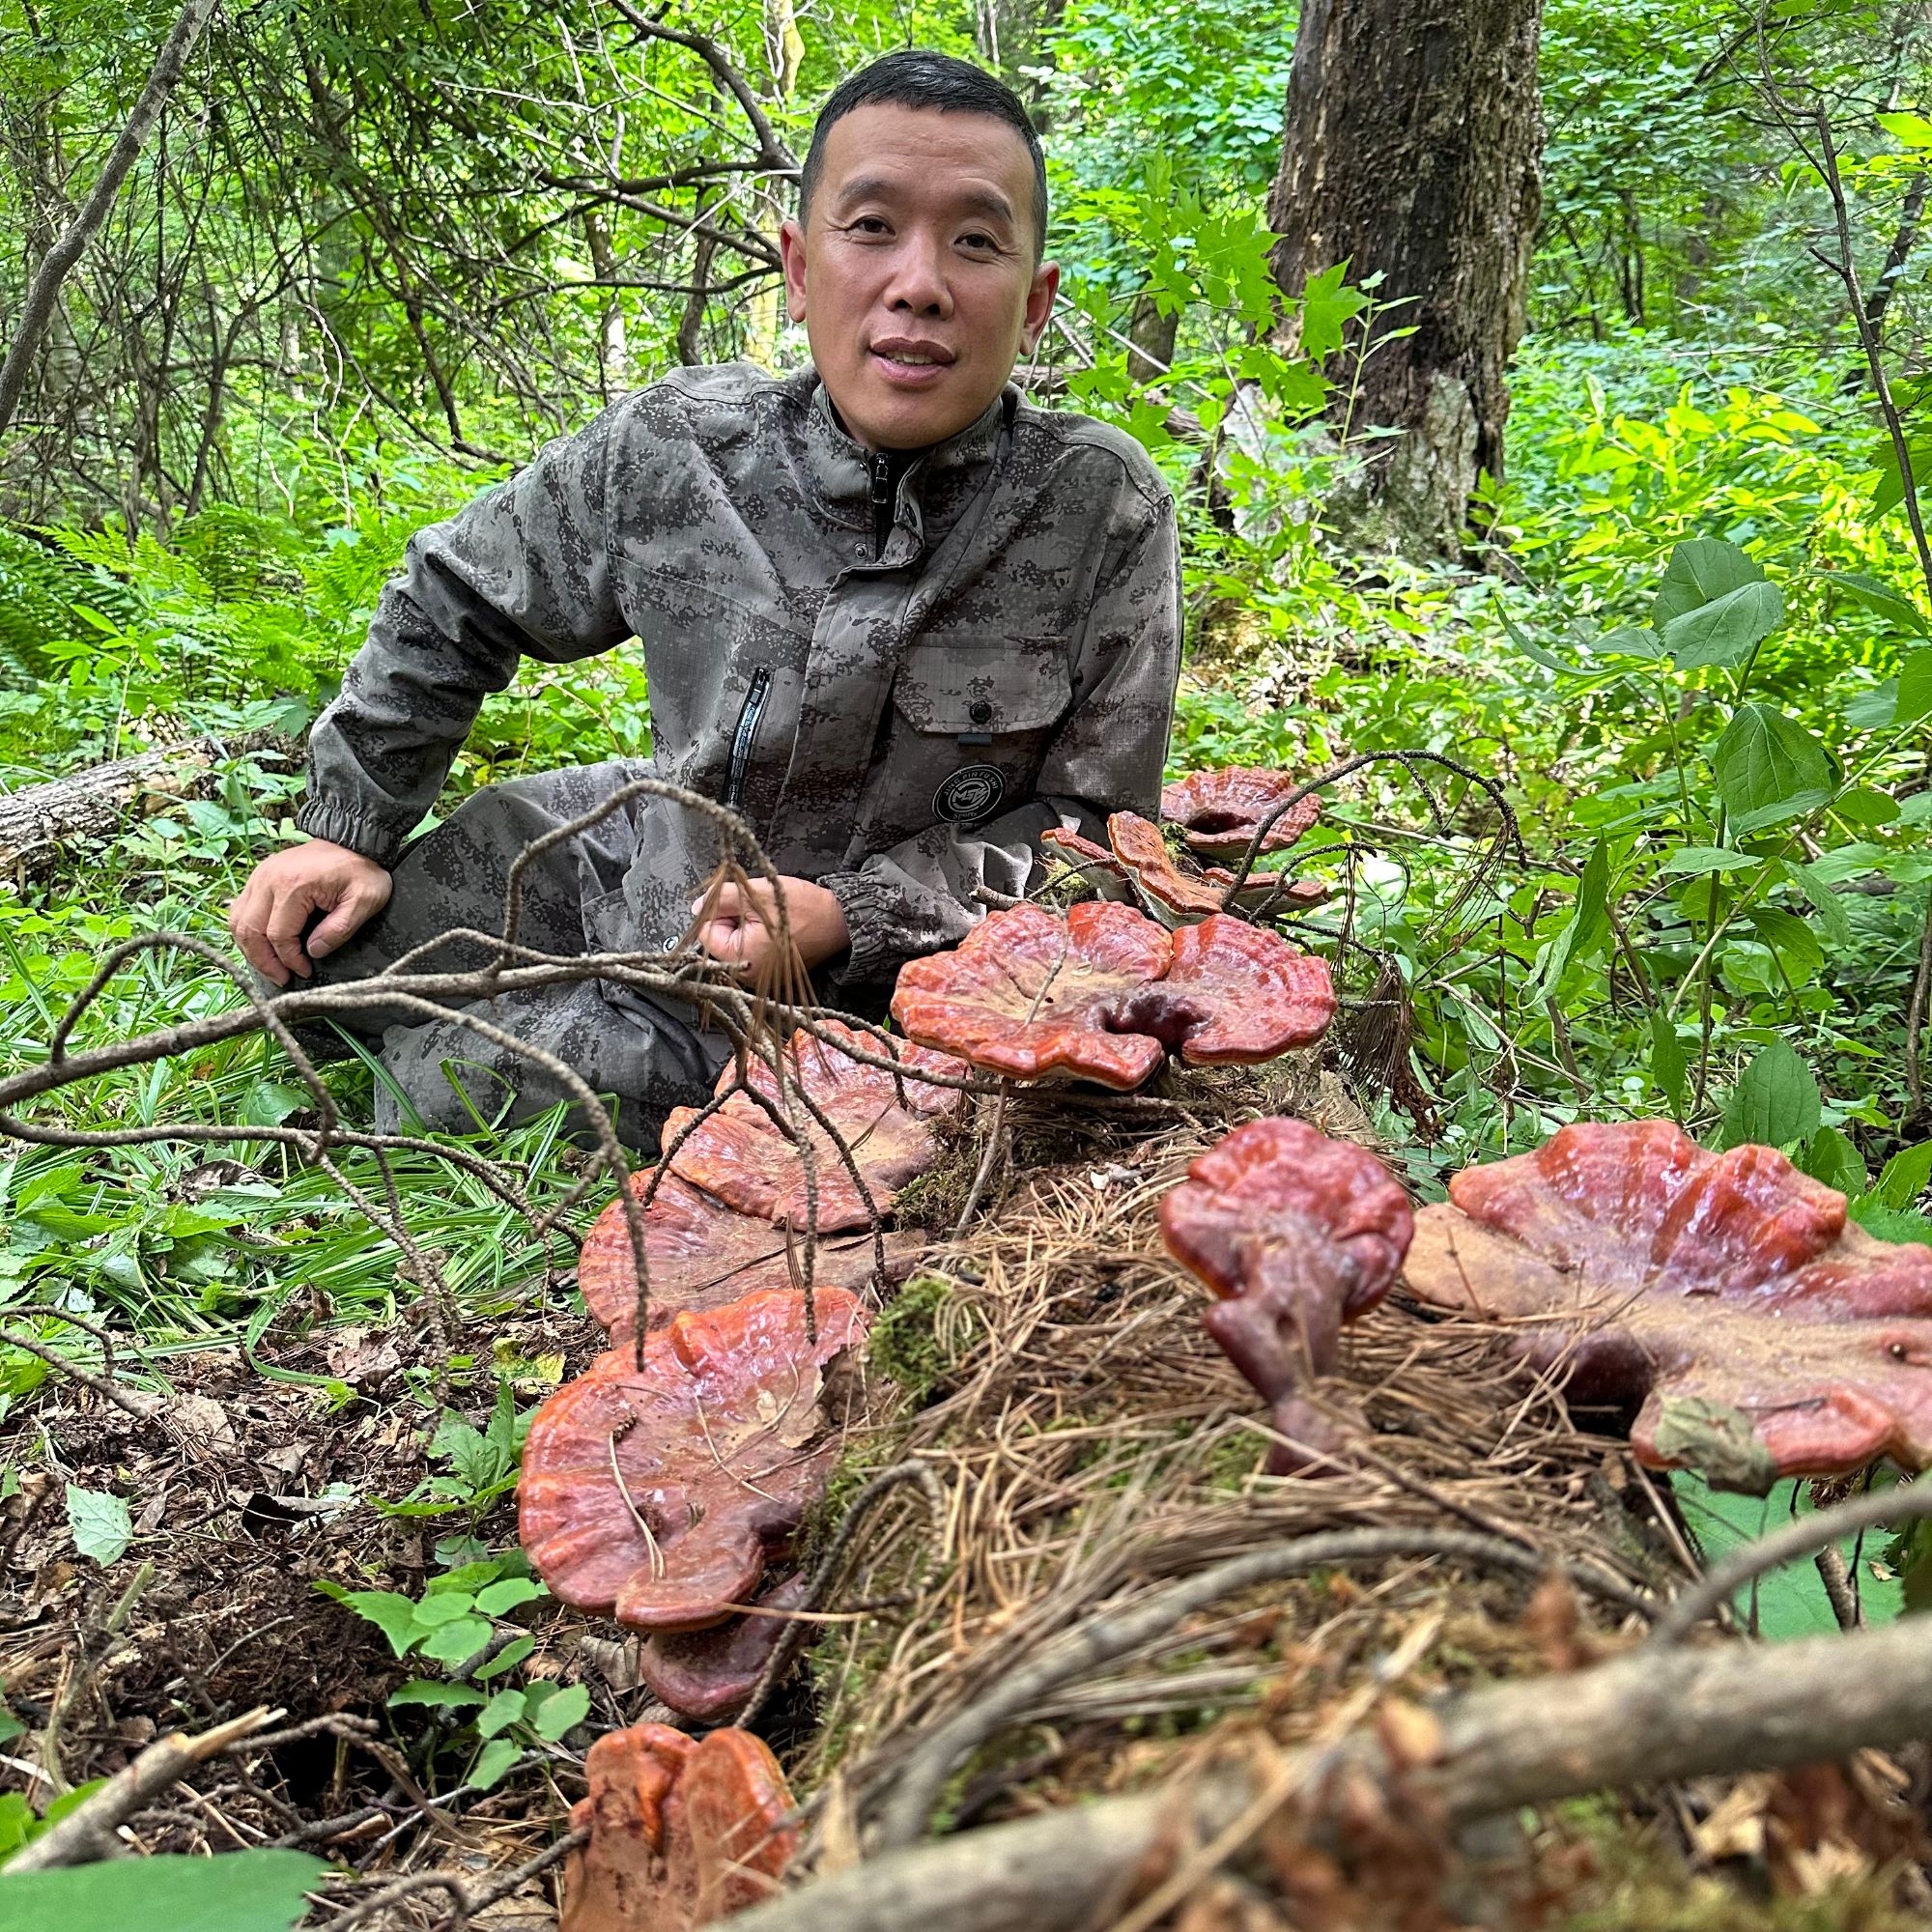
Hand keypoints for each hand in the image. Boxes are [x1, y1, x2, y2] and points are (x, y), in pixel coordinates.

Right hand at [229, 840, 392, 985]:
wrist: (353, 839)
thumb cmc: (362, 868)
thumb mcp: (365, 900)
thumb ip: (339, 929)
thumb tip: (313, 952)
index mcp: (293, 885)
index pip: (279, 935)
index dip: (289, 960)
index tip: (304, 972)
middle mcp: (268, 879)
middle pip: (249, 930)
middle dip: (263, 961)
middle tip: (281, 979)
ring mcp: (259, 876)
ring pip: (238, 921)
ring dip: (250, 948)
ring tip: (271, 967)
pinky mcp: (259, 877)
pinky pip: (241, 909)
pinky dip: (248, 931)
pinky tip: (263, 945)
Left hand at [693, 877, 848, 973]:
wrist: (839, 921)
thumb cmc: (803, 909)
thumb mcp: (755, 893)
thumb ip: (720, 898)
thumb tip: (698, 906)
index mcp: (741, 958)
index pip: (706, 932)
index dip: (721, 912)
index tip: (743, 904)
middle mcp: (748, 975)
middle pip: (720, 940)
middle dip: (734, 920)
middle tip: (759, 910)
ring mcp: (760, 976)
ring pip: (736, 943)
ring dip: (747, 927)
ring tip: (771, 919)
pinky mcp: (771, 973)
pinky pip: (751, 950)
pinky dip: (759, 936)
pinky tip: (777, 929)